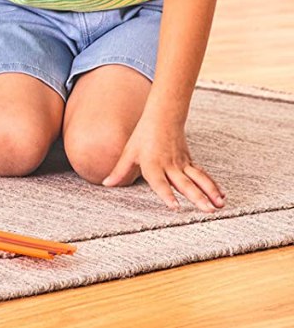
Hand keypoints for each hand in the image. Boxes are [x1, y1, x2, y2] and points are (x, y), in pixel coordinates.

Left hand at [103, 117, 224, 212]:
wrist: (162, 117)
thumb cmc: (143, 136)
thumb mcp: (129, 152)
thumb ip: (119, 171)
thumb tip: (106, 184)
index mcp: (152, 164)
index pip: (160, 182)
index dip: (167, 195)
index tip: (175, 207)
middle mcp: (169, 166)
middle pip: (185, 184)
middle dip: (197, 198)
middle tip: (208, 211)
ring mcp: (182, 164)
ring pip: (198, 179)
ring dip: (210, 192)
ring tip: (219, 206)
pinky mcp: (190, 162)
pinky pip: (202, 175)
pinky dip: (213, 185)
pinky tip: (222, 196)